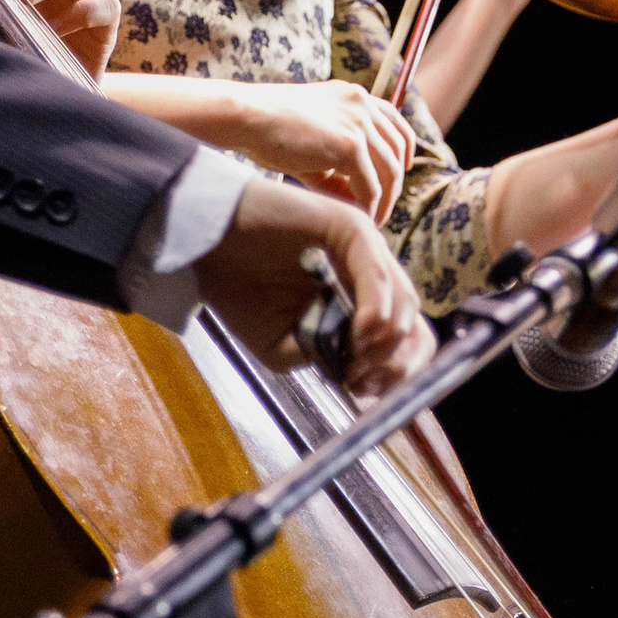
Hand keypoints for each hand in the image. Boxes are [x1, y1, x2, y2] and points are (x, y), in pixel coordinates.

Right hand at [195, 177, 432, 400]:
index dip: (397, 371)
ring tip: (354, 360)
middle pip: (413, 321)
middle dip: (396, 362)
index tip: (366, 391)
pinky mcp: (350, 225)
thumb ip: (328, 358)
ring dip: (385, 342)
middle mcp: (371, 270)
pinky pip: (377, 274)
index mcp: (362, 297)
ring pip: (403, 301)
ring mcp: (365, 246)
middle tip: (362, 381)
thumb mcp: (287, 346)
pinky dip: (375, 310)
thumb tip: (365, 371)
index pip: (406, 336)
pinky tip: (359, 334)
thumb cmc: (242, 292)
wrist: (204, 248)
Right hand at [215, 81, 413, 220]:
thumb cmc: (269, 130)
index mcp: (353, 95)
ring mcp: (358, 123)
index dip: (403, 149)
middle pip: (397, 150)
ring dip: (384, 200)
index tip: (402, 170)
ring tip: (371, 220)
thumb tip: (356, 199)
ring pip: (389, 172)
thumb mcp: (313, 140)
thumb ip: (338, 163)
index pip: (394, 121)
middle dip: (393, 183)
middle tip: (380, 208)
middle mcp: (361, 104)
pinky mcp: (350, 145)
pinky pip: (370, 186)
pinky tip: (358, 218)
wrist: (246, 118)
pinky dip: (368, 207)